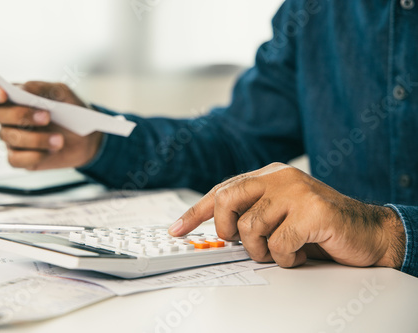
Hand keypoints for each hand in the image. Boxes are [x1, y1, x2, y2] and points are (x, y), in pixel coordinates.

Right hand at [0, 81, 103, 169]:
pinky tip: (51, 152)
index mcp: (12, 97)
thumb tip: (26, 87)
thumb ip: (45, 88)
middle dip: (21, 115)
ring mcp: (11, 139)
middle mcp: (6, 118)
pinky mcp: (19, 158)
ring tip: (59, 140)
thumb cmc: (70, 111)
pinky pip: (16, 159)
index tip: (2, 94)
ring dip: (36, 138)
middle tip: (46, 117)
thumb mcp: (63, 94)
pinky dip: (34, 156)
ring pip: (11, 138)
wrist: (86, 138)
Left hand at [169, 163, 405, 268]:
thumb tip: (216, 231)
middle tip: (240, 243)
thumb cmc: (318, 225)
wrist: (367, 231)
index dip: (195, 212)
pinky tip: (300, 253)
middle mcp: (280, 176)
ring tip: (281, 251)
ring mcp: (297, 191)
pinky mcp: (313, 210)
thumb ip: (251, 213)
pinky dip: (285, 258)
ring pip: (250, 227)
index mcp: (269, 175)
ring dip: (262, 251)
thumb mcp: (278, 214)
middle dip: (227, 230)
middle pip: (227, 199)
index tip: (177, 229)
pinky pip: (278, 244)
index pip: (222, 189)